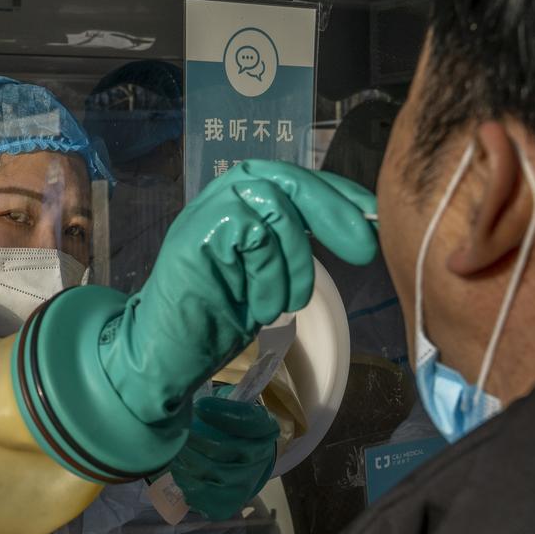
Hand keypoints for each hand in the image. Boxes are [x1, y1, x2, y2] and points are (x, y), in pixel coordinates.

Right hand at [15, 162, 376, 481]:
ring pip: (277, 209)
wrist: (161, 353)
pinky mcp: (196, 234)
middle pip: (290, 180)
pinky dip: (268, 276)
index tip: (373, 217)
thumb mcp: (266, 277)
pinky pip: (255, 235)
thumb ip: (291, 248)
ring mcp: (205, 214)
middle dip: (334, 213)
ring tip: (283, 305)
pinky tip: (259, 307)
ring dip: (295, 265)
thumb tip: (353, 230)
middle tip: (364, 250)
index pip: (296, 180)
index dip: (339, 194)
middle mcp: (221, 199)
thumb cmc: (213, 320)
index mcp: (240, 204)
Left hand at [170, 395, 278, 520]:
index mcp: (264, 429)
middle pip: (226, 450)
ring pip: (212, 474)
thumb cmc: (226, 428)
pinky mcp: (229, 503)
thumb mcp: (230, 407)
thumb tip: (189, 386)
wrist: (237, 463)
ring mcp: (246, 484)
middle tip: (179, 433)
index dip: (223, 414)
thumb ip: (218, 399)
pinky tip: (179, 470)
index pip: (249, 421)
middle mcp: (261, 458)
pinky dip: (185, 482)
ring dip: (186, 461)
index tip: (199, 406)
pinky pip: (204, 496)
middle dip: (195, 441)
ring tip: (175, 451)